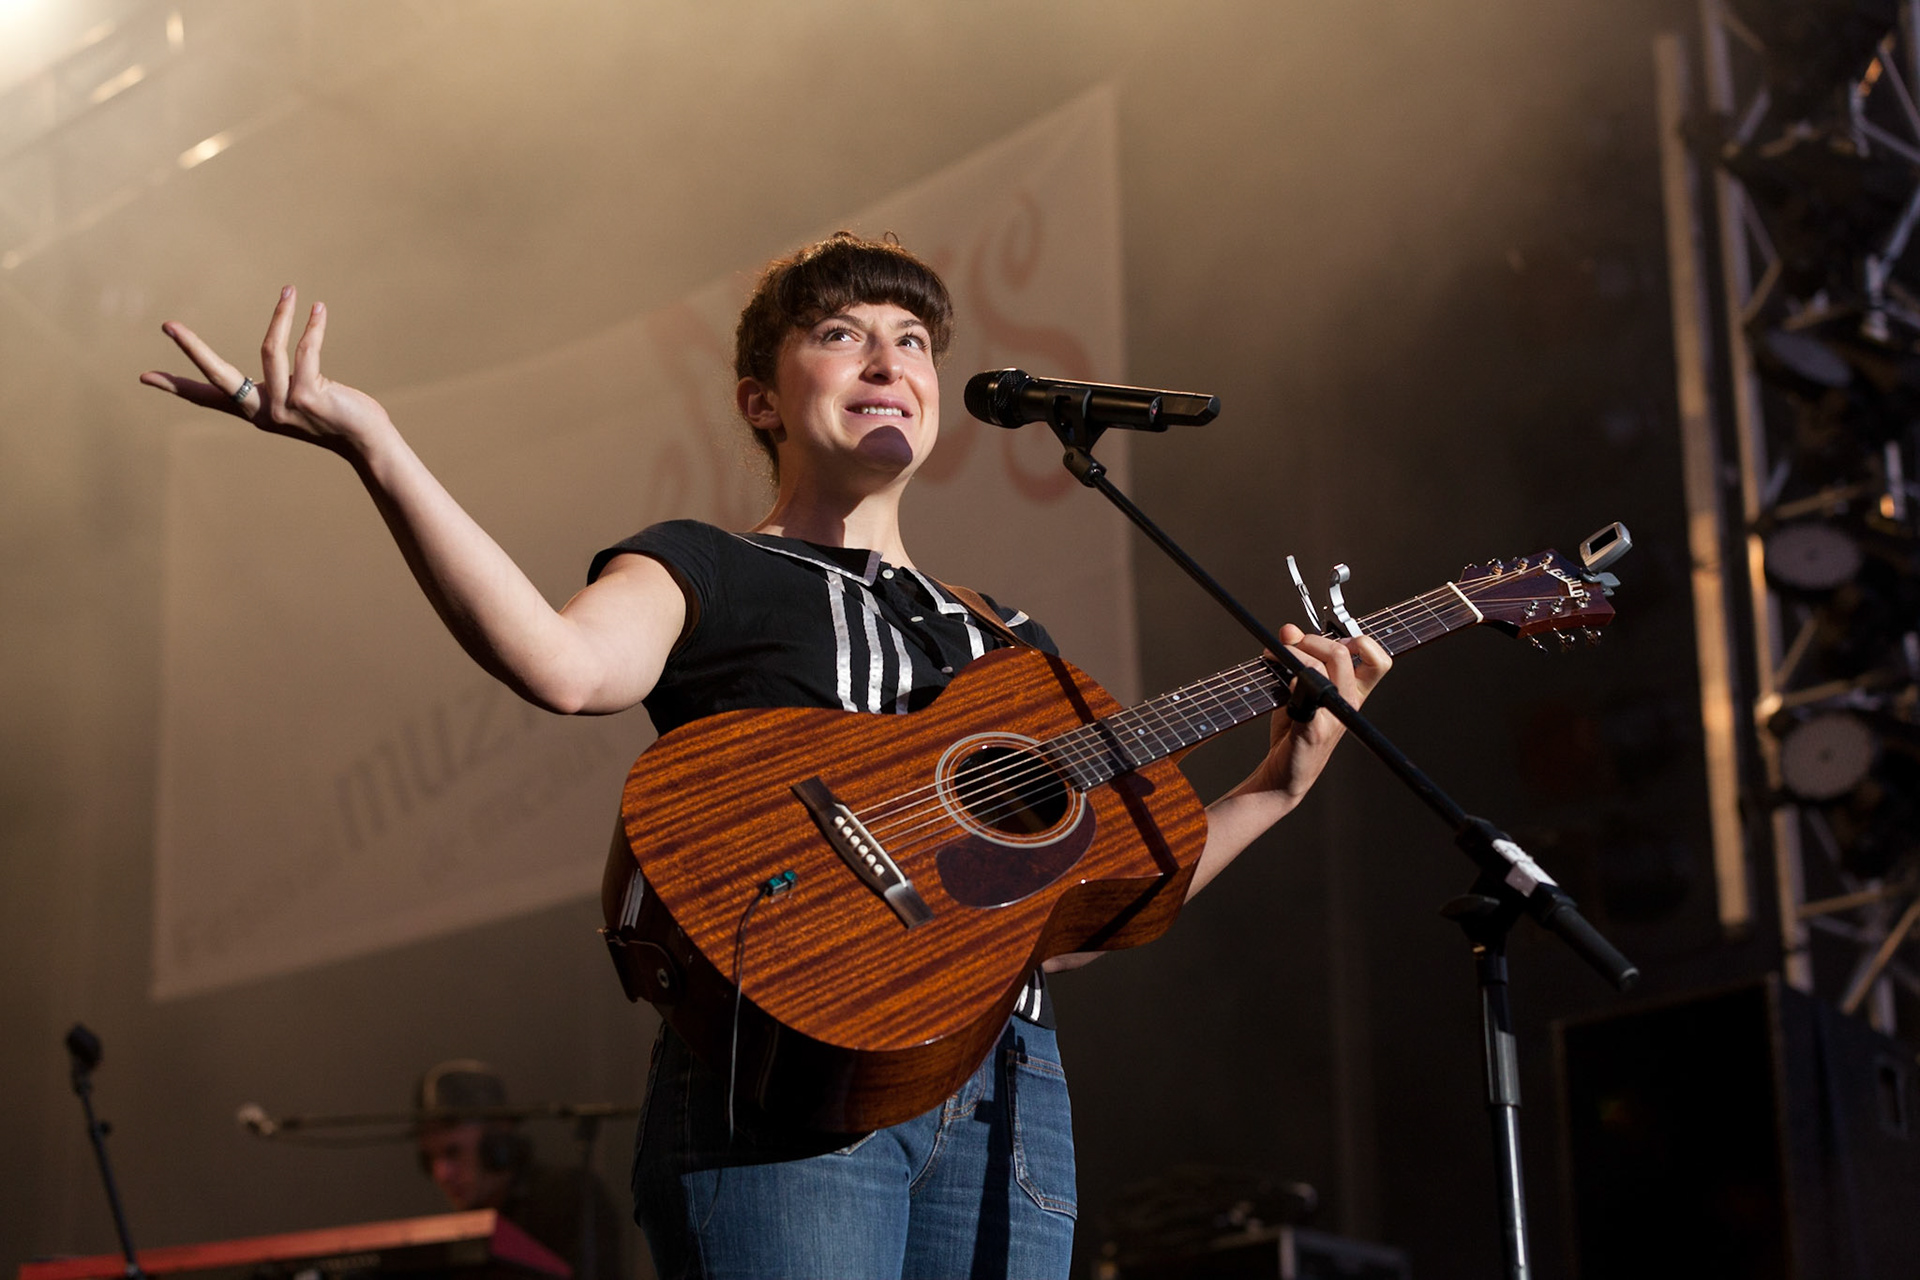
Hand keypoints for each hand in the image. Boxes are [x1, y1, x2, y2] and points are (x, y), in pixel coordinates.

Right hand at [140, 287, 392, 456]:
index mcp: (255, 412)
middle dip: (192, 349)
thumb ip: (281, 382)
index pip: (207, 398)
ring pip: (270, 350)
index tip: (144, 376)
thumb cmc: (337, 417)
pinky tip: (318, 310)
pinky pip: (306, 350)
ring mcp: (285, 406)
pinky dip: (312, 326)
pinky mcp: (309, 397)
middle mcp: (264, 412)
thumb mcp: (300, 399)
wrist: (368, 442)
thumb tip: (274, 349)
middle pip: (217, 377)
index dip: (176, 385)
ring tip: (290, 291)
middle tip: (168, 325)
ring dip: (281, 316)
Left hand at [1244, 623, 1391, 806]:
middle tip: (1290, 646)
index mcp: (1353, 692)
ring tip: (1273, 660)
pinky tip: (1281, 683)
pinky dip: (1291, 681)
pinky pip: (1306, 692)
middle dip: (1311, 641)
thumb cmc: (1294, 729)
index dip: (1360, 641)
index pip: (1377, 660)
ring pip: (1320, 668)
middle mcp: (1349, 702)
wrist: (1283, 772)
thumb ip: (1296, 656)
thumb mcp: (1297, 686)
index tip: (1333, 639)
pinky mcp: (1314, 727)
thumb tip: (1288, 630)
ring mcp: (1333, 715)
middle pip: (1342, 653)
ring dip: (1291, 655)